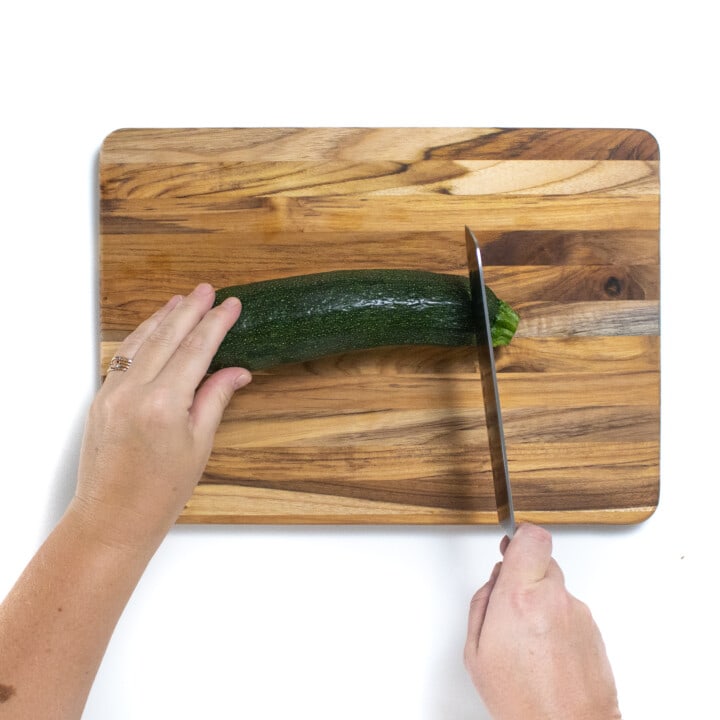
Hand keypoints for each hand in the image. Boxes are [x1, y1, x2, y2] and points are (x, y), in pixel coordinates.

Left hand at [72, 283, 250, 550]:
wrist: (113, 518)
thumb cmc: (160, 491)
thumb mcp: (199, 445)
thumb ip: (215, 398)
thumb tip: (236, 371)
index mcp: (163, 405)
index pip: (195, 351)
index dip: (215, 324)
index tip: (230, 306)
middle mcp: (133, 392)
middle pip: (167, 338)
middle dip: (190, 311)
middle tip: (208, 290)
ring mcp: (112, 393)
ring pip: (141, 342)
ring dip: (163, 318)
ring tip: (181, 300)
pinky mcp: (100, 399)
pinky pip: (123, 357)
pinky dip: (141, 338)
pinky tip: (153, 328)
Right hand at [464, 524, 620, 719]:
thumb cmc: (521, 701)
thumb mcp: (475, 652)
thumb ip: (481, 603)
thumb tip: (495, 581)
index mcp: (518, 598)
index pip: (531, 537)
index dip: (519, 537)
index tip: (510, 544)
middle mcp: (553, 598)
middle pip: (542, 560)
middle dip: (525, 575)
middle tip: (511, 604)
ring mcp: (578, 613)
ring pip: (556, 588)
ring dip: (542, 602)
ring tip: (529, 642)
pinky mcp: (595, 629)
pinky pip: (570, 611)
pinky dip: (558, 624)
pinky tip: (547, 653)